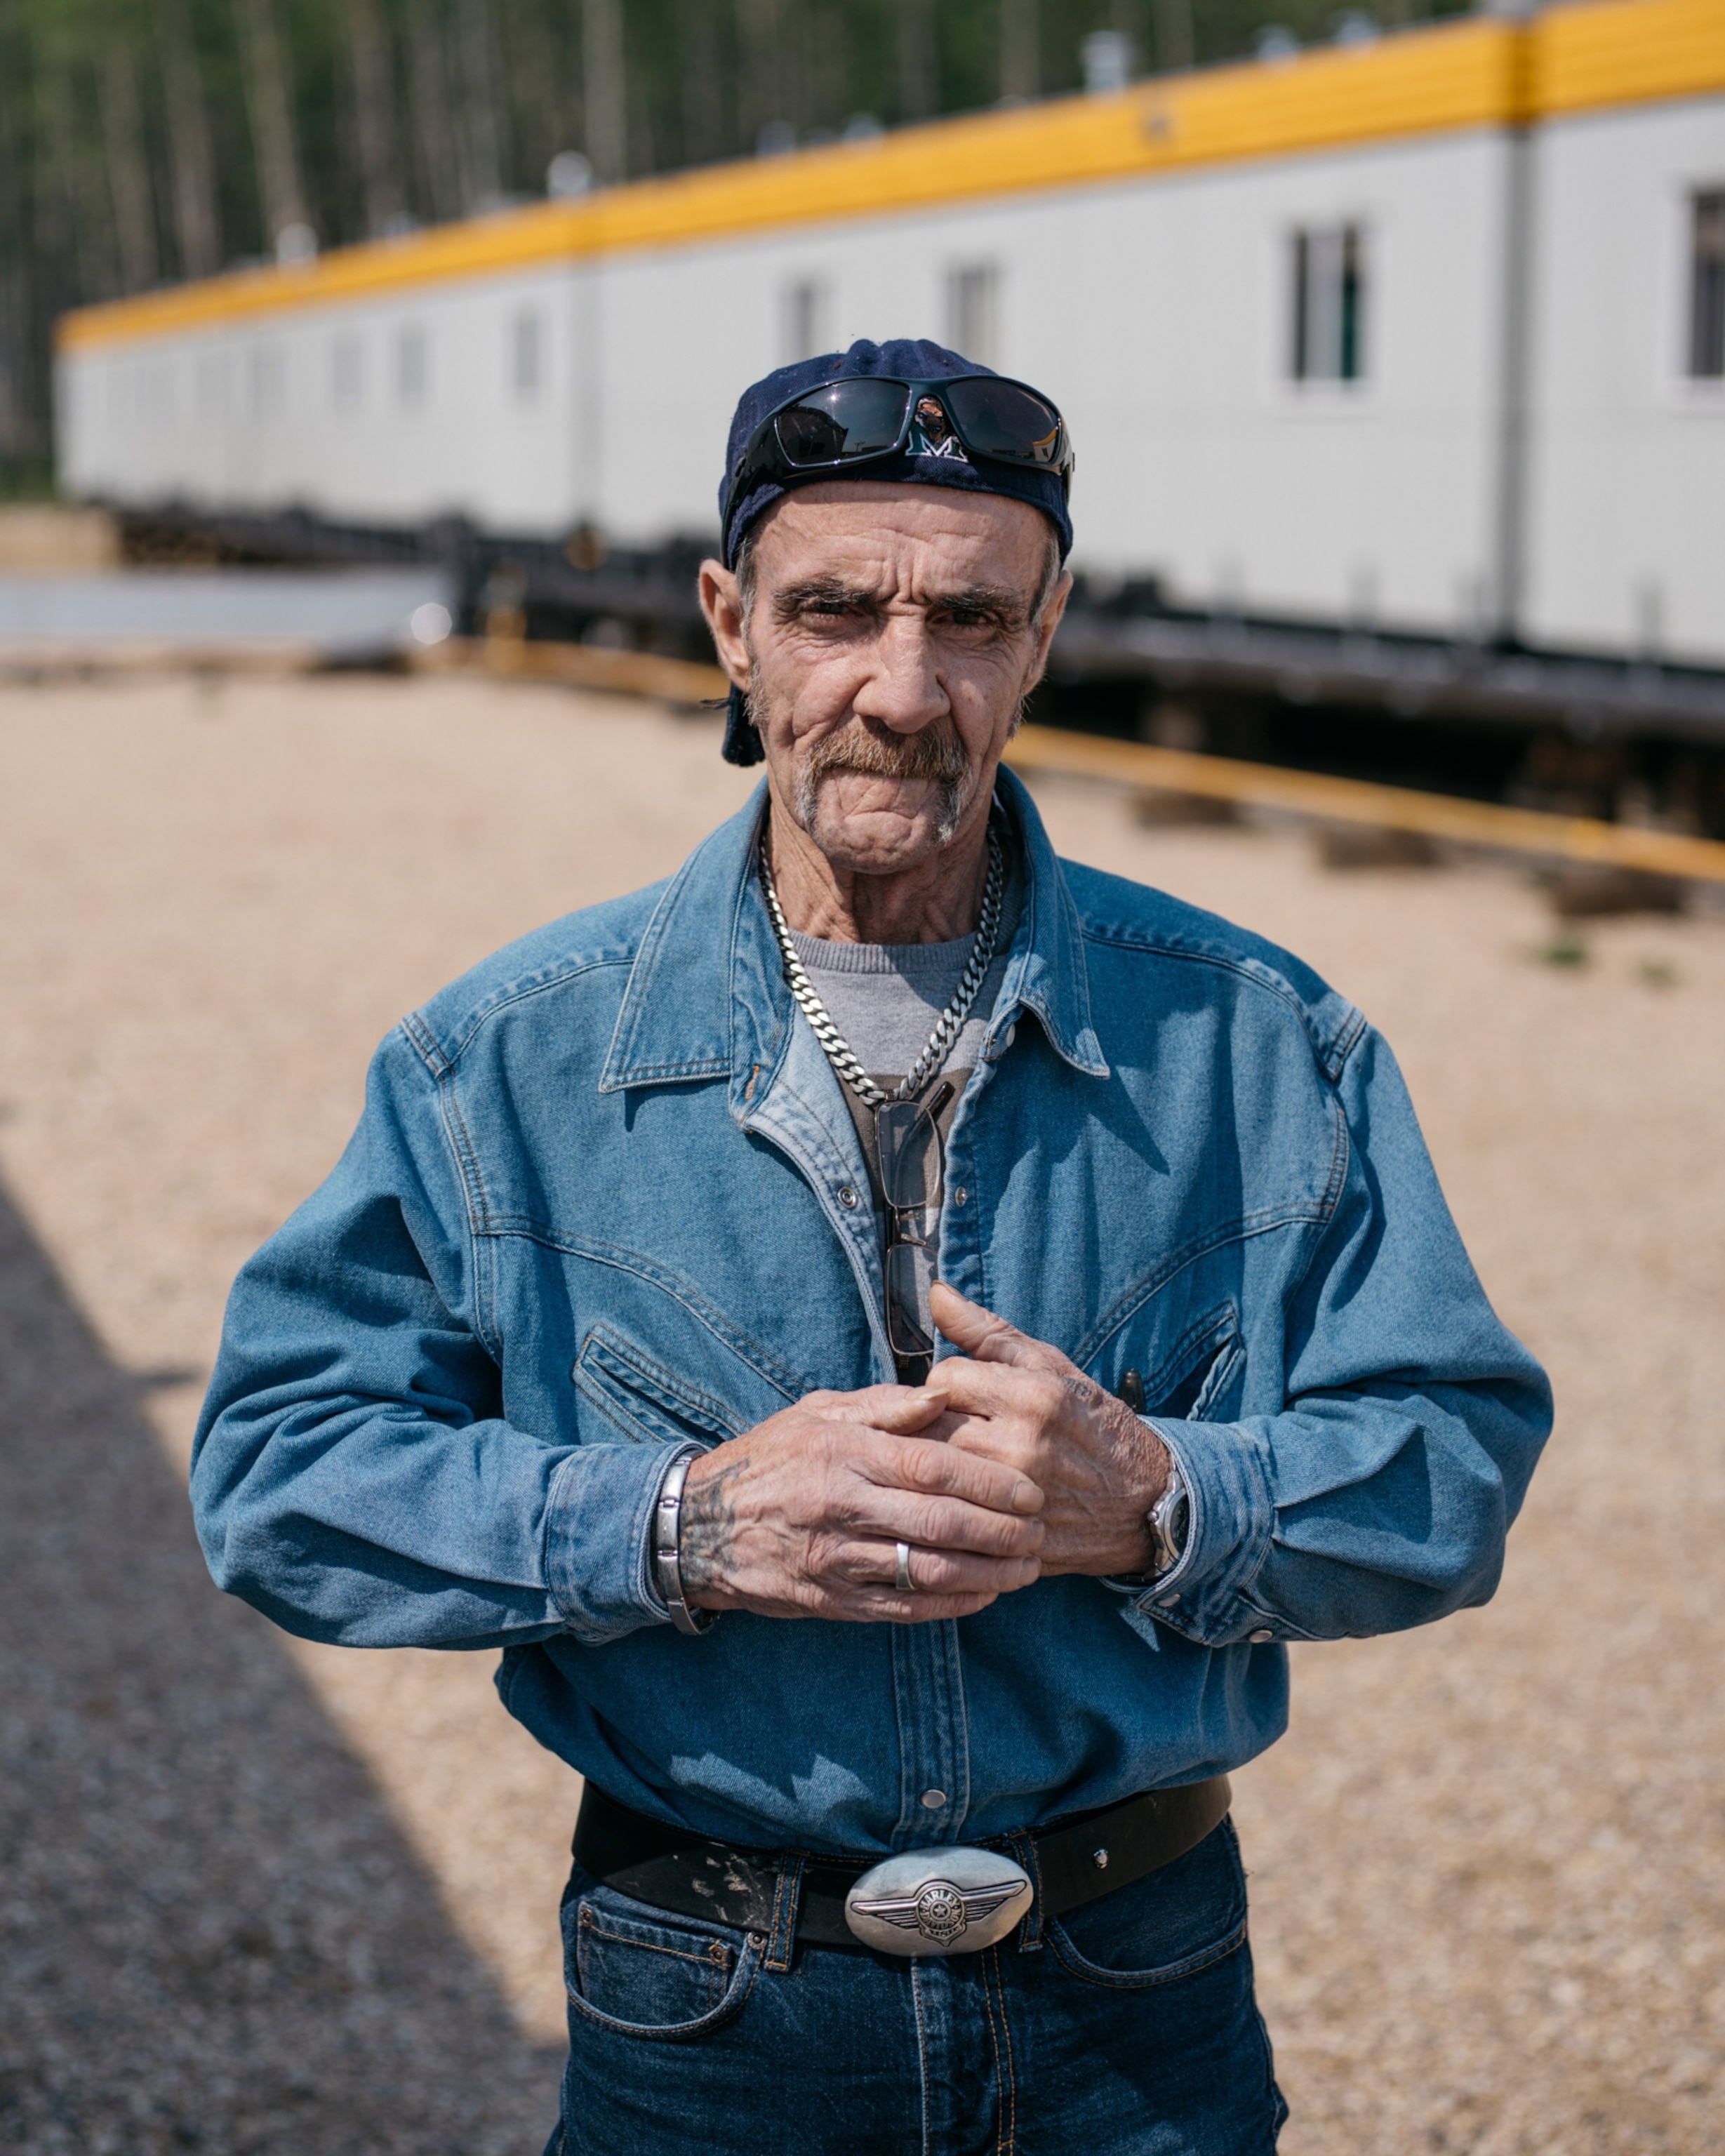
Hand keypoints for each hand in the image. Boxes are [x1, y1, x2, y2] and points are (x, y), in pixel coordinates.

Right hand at [679, 1383, 1044, 1622]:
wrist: (698, 1526)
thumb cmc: (770, 1459)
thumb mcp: (818, 1413)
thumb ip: (884, 1405)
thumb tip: (945, 1395)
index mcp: (842, 1453)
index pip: (932, 1467)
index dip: (990, 1481)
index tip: (1029, 1489)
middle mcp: (841, 1507)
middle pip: (940, 1522)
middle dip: (1002, 1530)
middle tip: (1040, 1530)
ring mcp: (835, 1560)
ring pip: (928, 1572)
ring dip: (988, 1573)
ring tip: (1026, 1567)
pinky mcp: (830, 1602)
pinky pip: (902, 1609)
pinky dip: (950, 1605)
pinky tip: (983, 1595)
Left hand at [925, 1284, 1171, 1578]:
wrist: (1146, 1499)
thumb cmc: (1091, 1421)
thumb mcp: (1050, 1366)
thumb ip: (987, 1332)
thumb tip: (936, 1292)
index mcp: (1032, 1397)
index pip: (943, 1378)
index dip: (945, 1382)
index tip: (962, 1392)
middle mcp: (1022, 1447)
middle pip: (930, 1429)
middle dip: (930, 1424)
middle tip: (951, 1426)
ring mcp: (1016, 1499)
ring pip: (936, 1476)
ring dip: (936, 1466)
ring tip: (955, 1461)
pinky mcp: (1012, 1537)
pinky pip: (954, 1518)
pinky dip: (952, 1506)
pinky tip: (965, 1499)